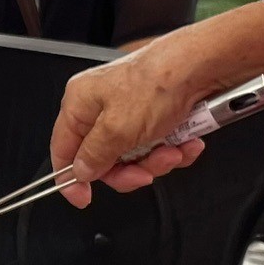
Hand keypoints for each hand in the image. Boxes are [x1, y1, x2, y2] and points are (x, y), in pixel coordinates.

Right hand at [48, 49, 209, 206]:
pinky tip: (185, 143)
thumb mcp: (118, 130)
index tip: (83, 198)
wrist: (201, 66)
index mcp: (79, 103)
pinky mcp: (153, 114)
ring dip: (157, 161)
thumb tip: (80, 172)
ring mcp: (128, 111)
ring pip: (133, 157)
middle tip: (147, 172)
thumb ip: (94, 156)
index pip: (63, 149)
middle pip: (103, 159)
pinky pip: (155, 146)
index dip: (71, 178)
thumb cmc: (157, 83)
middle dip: (130, 170)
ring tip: (174, 151)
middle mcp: (100, 106)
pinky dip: (172, 149)